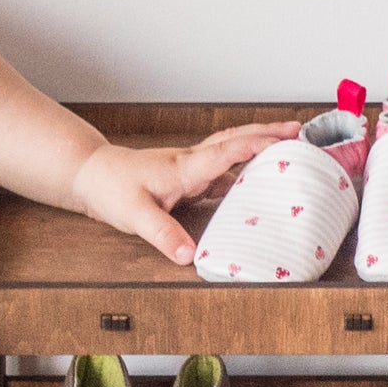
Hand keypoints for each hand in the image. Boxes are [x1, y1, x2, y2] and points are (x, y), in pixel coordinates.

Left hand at [69, 124, 300, 266]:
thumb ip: (164, 234)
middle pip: (235, 140)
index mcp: (185, 168)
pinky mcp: (186, 177)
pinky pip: (221, 167)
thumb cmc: (111, 188)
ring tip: (286, 145)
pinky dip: (241, 166)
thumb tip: (190, 256)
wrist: (90, 175)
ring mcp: (190, 168)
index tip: (286, 141)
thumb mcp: (135, 216)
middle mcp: (191, 162)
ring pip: (230, 150)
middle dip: (267, 133)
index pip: (227, 151)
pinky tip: (253, 178)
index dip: (257, 145)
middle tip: (297, 130)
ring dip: (257, 144)